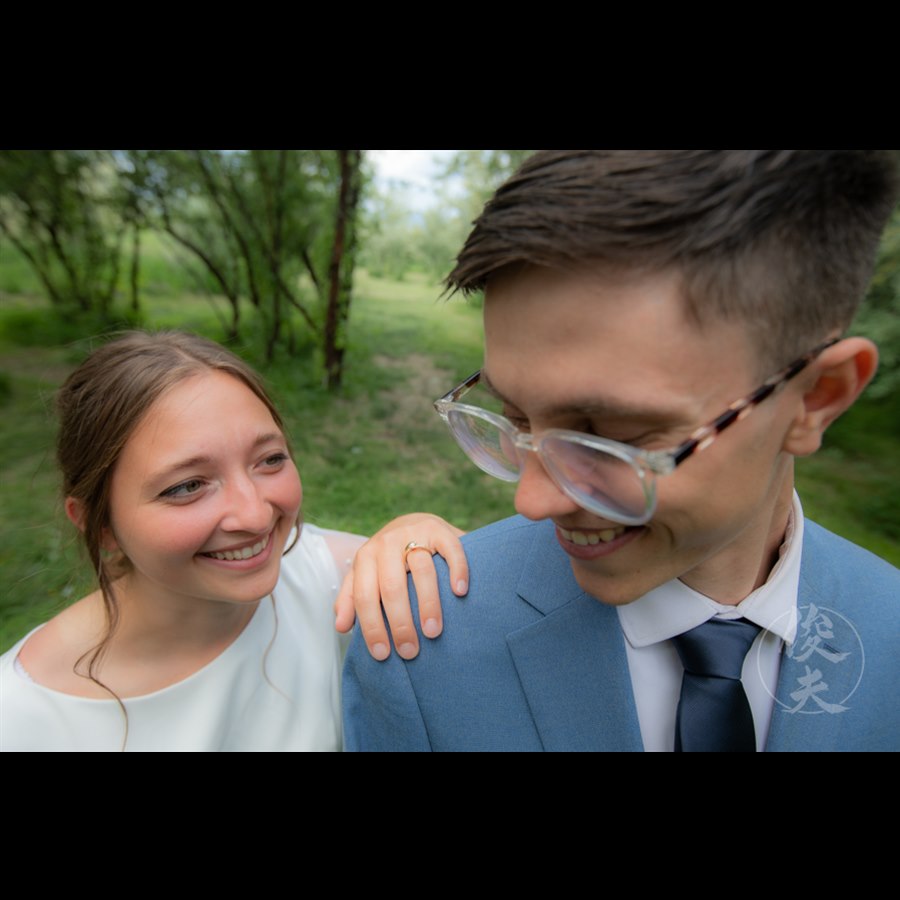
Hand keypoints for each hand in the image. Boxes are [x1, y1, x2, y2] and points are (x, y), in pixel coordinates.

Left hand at [334, 513, 467, 660]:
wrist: (413, 523)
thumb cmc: (388, 560)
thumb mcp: (365, 575)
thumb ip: (351, 598)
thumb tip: (341, 627)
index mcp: (366, 557)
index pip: (365, 595)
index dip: (372, 626)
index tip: (383, 654)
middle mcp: (387, 543)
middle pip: (392, 586)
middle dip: (400, 622)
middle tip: (409, 650)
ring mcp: (415, 533)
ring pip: (422, 569)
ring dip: (428, 604)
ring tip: (433, 632)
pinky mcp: (440, 529)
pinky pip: (451, 550)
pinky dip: (456, 570)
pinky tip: (459, 592)